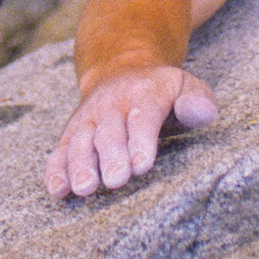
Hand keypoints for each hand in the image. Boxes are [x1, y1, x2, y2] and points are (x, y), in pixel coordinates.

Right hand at [44, 65, 217, 199]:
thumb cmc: (160, 92)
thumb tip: (201, 113)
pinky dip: (56, 168)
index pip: (143, 116)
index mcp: (143, 92)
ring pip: (82, 140)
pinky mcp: (72, 131)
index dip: (141, 140)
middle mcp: (111, 103)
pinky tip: (56, 189)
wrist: (120, 68)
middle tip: (114, 181)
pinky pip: (62, 149)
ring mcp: (89, 117)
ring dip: (80, 164)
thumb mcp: (183, 85)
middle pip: (109, 131)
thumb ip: (196, 100)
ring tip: (84, 188)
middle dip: (111, 156)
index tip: (141, 165)